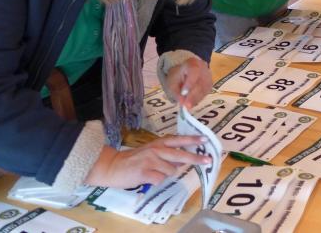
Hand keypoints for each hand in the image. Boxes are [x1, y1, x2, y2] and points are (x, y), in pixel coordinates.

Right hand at [85, 136, 210, 188]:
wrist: (112, 166)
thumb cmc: (134, 161)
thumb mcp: (151, 153)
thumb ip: (167, 156)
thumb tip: (183, 160)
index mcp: (158, 143)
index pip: (178, 140)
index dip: (192, 140)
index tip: (206, 139)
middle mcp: (156, 150)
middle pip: (180, 154)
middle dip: (196, 158)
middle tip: (208, 160)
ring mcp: (151, 160)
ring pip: (171, 171)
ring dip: (166, 174)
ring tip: (153, 173)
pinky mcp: (144, 172)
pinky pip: (160, 179)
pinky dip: (156, 181)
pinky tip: (147, 178)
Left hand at [165, 57, 211, 109]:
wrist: (186, 69)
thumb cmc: (178, 75)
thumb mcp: (172, 82)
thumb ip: (176, 92)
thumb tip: (182, 102)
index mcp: (193, 63)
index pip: (194, 72)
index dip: (190, 83)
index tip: (183, 93)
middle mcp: (204, 68)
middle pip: (200, 83)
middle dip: (193, 96)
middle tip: (186, 106)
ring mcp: (209, 76)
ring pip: (204, 89)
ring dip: (196, 99)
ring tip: (187, 106)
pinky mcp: (210, 84)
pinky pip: (205, 93)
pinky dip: (198, 99)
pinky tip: (192, 102)